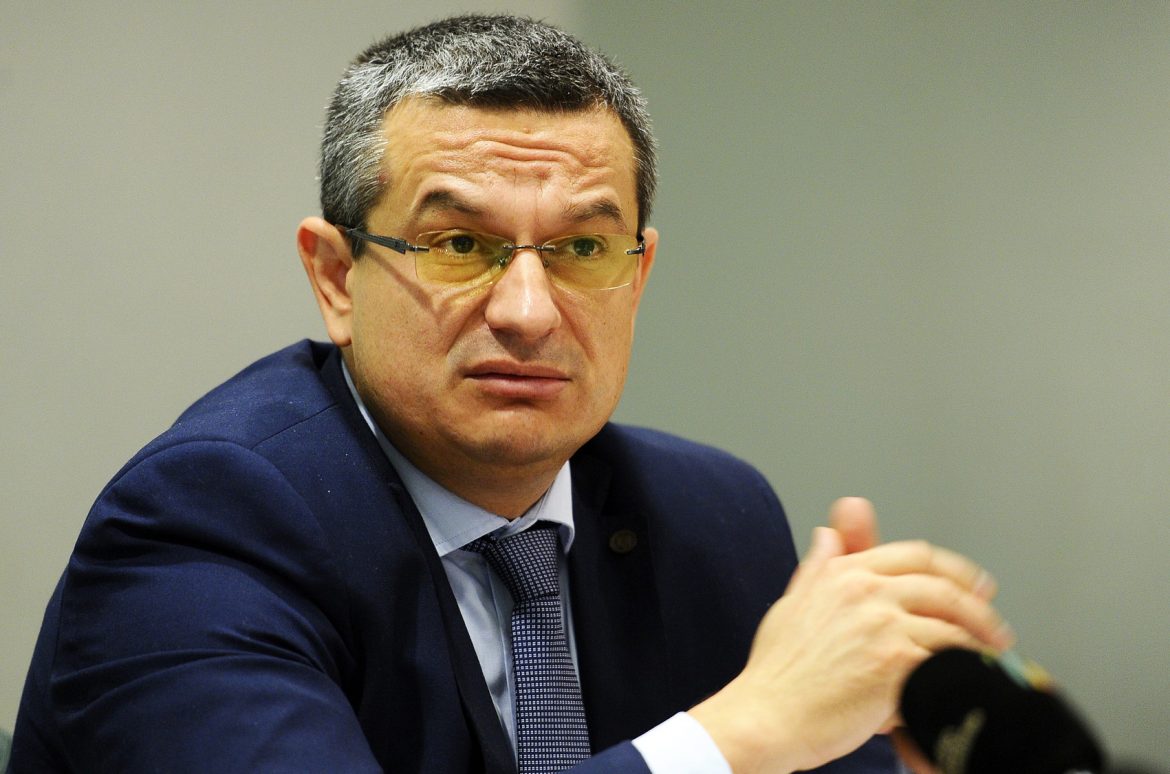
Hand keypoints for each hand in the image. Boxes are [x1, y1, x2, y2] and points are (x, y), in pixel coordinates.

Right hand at [689, 498, 1011, 773]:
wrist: (768, 715)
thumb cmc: (777, 671)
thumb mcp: (793, 603)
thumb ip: (818, 567)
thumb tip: (828, 536)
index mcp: (843, 573)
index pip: (915, 556)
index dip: (953, 569)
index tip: (972, 584)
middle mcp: (865, 590)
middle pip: (943, 587)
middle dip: (977, 606)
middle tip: (993, 624)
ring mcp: (883, 625)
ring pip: (952, 625)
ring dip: (978, 642)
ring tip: (988, 658)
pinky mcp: (896, 663)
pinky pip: (947, 661)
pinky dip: (965, 670)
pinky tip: (972, 680)